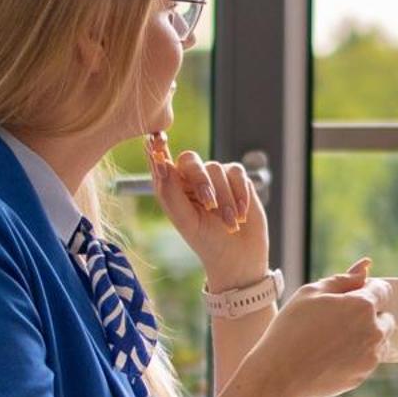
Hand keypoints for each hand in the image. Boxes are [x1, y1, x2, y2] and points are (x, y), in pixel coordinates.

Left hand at [148, 140, 269, 290]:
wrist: (238, 255)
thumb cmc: (207, 241)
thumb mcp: (186, 220)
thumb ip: (171, 192)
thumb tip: (162, 164)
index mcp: (172, 188)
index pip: (161, 160)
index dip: (157, 147)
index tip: (156, 141)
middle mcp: (192, 178)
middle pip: (191, 160)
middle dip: (202, 182)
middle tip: (210, 206)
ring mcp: (215, 177)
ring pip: (216, 168)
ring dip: (225, 198)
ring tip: (230, 222)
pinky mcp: (237, 179)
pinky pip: (237, 172)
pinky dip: (239, 193)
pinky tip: (241, 213)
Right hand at [239, 259, 388, 396]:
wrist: (279, 375)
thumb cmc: (291, 329)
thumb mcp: (311, 293)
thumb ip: (344, 279)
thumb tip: (366, 267)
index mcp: (363, 306)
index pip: (383, 290)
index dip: (367, 289)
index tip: (350, 296)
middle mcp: (374, 332)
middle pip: (385, 316)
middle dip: (368, 315)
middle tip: (337, 320)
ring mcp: (370, 357)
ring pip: (379, 340)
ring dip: (365, 336)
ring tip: (332, 340)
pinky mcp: (362, 375)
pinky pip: (367, 359)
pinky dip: (356, 355)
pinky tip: (330, 356)